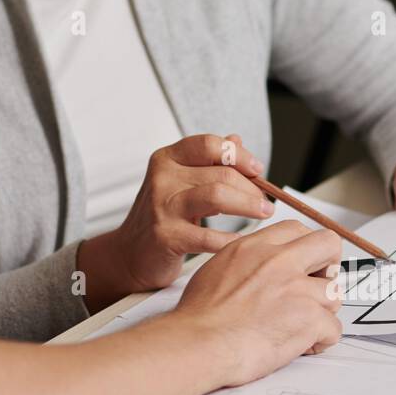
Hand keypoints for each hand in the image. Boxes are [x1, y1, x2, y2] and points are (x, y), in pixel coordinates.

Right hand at [78, 134, 272, 310]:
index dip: (239, 156)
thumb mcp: (181, 182)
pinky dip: (232, 240)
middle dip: (252, 188)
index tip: (258, 171)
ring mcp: (162, 206)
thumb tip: (236, 140)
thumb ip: (208, 161)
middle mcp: (163, 178)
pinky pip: (209, 237)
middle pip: (221, 173)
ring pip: (218, 196)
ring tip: (264, 214)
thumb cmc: (163, 216)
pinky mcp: (166, 236)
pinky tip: (242, 242)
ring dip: (248, 206)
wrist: (130, 254)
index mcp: (167, 159)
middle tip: (266, 203)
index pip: (210, 145)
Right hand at [174, 221, 343, 386]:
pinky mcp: (309, 319)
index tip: (305, 265)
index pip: (297, 230)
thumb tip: (259, 270)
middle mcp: (280, 262)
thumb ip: (247, 261)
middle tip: (316, 288)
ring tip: (302, 326)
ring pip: (335, 292)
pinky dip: (322, 342)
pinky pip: (335, 329)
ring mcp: (297, 289)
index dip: (306, 249)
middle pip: (329, 244)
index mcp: (256, 246)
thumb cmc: (200, 318)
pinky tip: (302, 346)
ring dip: (323, 311)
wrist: (198, 343)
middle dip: (328, 267)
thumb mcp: (217, 268)